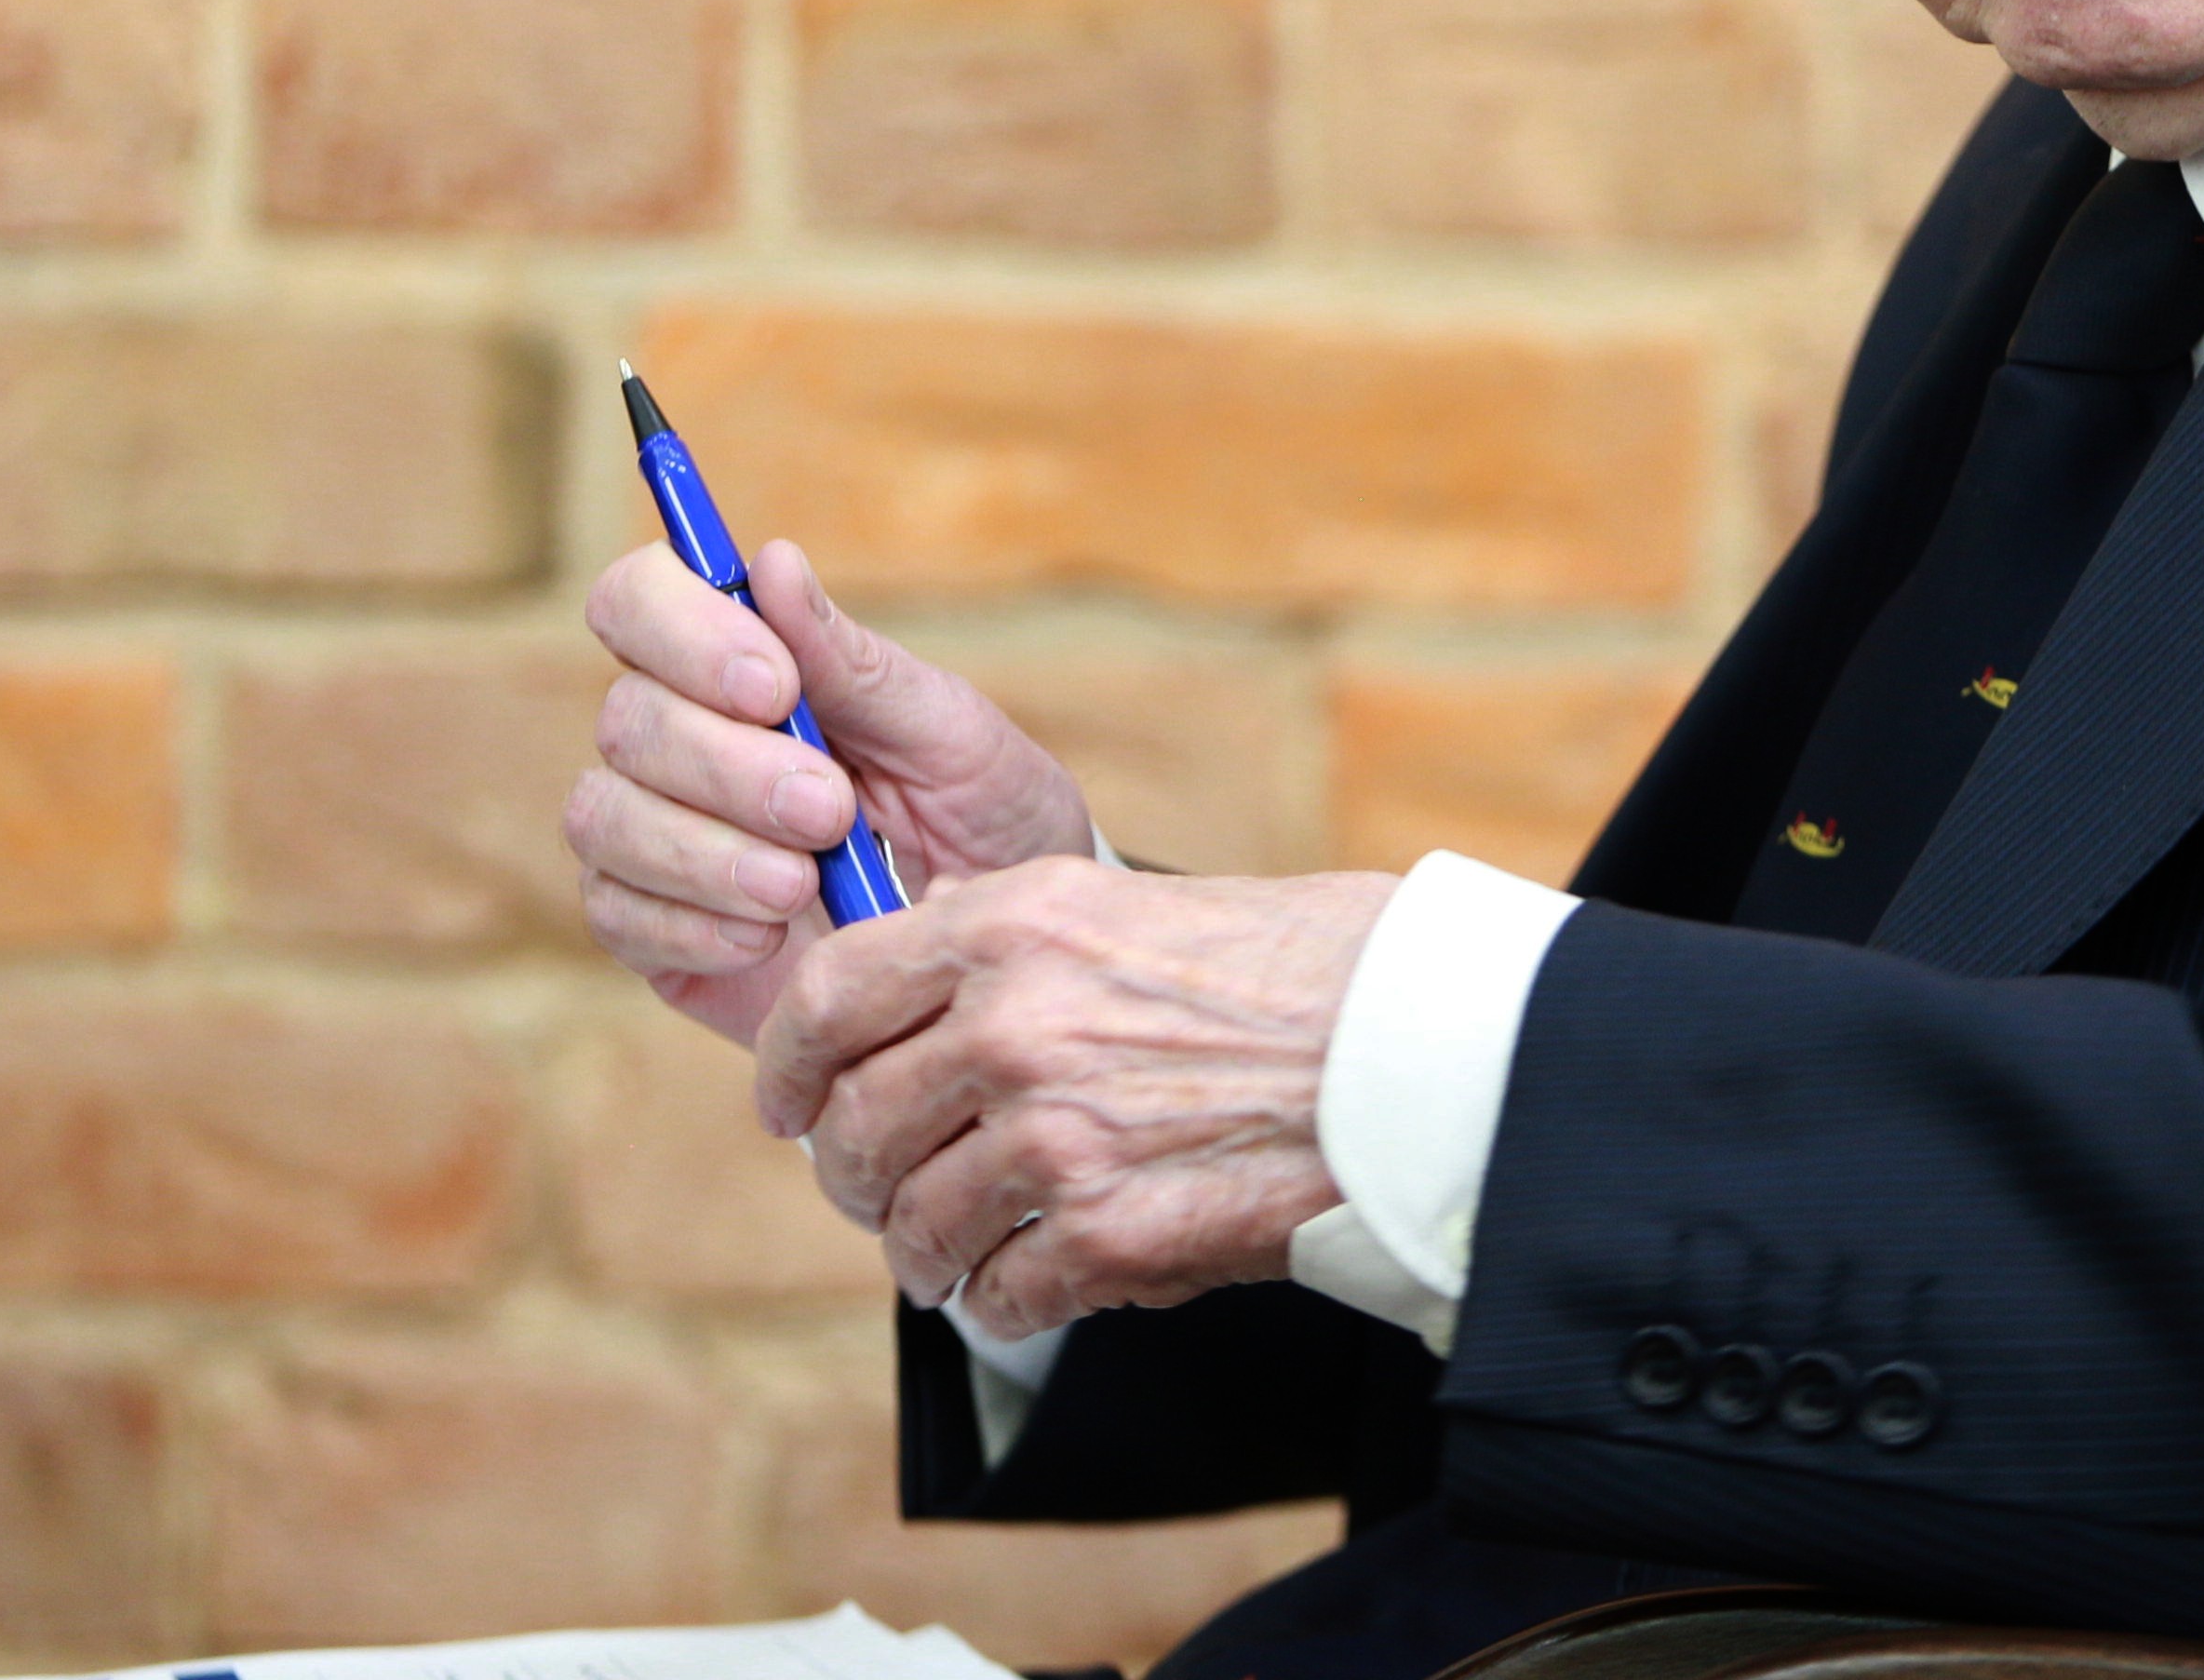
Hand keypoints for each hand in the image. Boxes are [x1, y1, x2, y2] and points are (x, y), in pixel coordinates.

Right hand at [568, 532, 1097, 1048]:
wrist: (993, 951)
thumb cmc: (982, 817)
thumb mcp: (946, 734)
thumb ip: (852, 661)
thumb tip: (773, 559)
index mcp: (741, 664)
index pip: (640, 600)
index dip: (683, 631)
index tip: (775, 686)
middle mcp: (677, 740)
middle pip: (626, 718)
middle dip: (728, 766)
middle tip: (831, 810)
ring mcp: (653, 837)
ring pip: (605, 816)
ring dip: (707, 851)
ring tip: (803, 885)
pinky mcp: (651, 932)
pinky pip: (618, 916)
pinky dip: (694, 926)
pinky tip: (769, 939)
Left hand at [762, 854, 1401, 1334]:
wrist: (1417, 1050)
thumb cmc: (1298, 964)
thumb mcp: (1130, 900)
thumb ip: (1011, 932)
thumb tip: (920, 953)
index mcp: (1013, 922)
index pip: (826, 999)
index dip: (786, 1064)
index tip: (789, 1101)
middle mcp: (1014, 1026)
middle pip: (852, 1129)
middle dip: (853, 1175)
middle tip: (880, 1190)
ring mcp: (1055, 1139)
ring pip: (912, 1227)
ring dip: (922, 1252)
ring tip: (956, 1251)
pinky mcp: (1106, 1239)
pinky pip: (994, 1298)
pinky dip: (1002, 1303)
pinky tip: (1038, 1281)